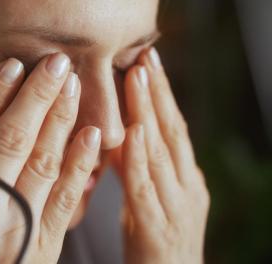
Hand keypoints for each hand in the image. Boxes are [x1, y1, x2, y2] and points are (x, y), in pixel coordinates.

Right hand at [0, 53, 100, 262]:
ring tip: (74, 84)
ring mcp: (14, 226)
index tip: (10, 67)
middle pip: (12, 138)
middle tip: (56, 62)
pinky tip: (90, 135)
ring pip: (44, 161)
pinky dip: (80, 164)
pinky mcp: (42, 246)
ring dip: (61, 118)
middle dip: (36, 96)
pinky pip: (66, 199)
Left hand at [120, 48, 209, 263]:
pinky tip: (132, 133)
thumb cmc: (154, 244)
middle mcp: (186, 188)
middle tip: (146, 53)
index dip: (161, 93)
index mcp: (184, 179)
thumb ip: (132, 167)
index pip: (172, 128)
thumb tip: (111, 131)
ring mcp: (177, 208)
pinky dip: (139, 159)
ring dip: (149, 112)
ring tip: (139, 77)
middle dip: (158, 91)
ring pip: (162, 152)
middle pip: (172, 131)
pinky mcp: (158, 230)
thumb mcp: (145, 198)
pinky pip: (146, 189)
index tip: (148, 58)